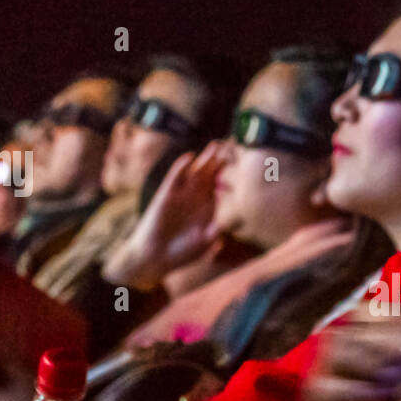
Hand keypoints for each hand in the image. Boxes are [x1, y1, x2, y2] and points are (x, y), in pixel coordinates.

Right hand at [102, 145, 225, 290]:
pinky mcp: (166, 195)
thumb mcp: (204, 241)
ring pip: (194, 172)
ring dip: (204, 159)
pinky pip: (174, 178)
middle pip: (210, 173)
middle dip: (220, 160)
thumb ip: (215, 231)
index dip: (230, 172)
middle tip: (233, 144)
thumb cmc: (183, 252)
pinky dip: (181, 168)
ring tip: (216, 147)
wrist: (157, 256)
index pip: (220, 184)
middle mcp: (195, 196)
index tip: (243, 160)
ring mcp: (181, 194)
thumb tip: (226, 223)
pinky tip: (189, 158)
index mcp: (208, 205)